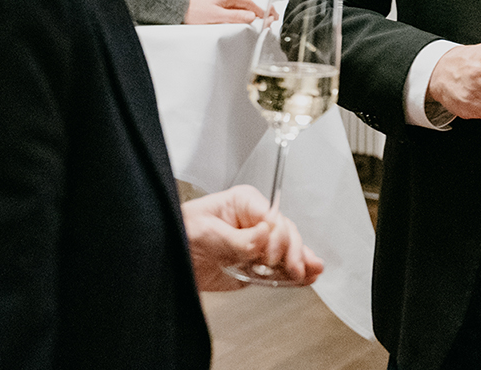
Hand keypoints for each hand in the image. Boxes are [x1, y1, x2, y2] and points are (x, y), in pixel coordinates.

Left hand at [182, 184, 323, 290]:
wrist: (168, 260)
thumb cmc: (181, 232)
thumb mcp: (207, 232)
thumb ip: (238, 238)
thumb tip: (265, 233)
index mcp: (245, 203)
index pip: (273, 217)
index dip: (277, 237)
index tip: (270, 256)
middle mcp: (255, 221)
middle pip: (285, 233)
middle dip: (293, 251)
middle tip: (295, 269)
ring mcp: (258, 244)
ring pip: (288, 250)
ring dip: (301, 261)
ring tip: (312, 272)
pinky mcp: (256, 264)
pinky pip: (279, 268)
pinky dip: (293, 273)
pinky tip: (305, 277)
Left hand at [184, 0, 263, 23]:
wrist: (177, 9)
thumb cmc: (193, 11)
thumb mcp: (217, 16)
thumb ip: (236, 16)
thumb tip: (252, 16)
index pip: (250, 3)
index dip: (262, 10)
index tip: (271, 16)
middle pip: (247, 4)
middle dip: (259, 11)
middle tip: (270, 18)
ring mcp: (220, 1)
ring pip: (240, 7)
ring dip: (251, 13)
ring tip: (259, 21)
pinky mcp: (215, 6)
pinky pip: (233, 10)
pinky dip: (241, 14)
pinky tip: (242, 20)